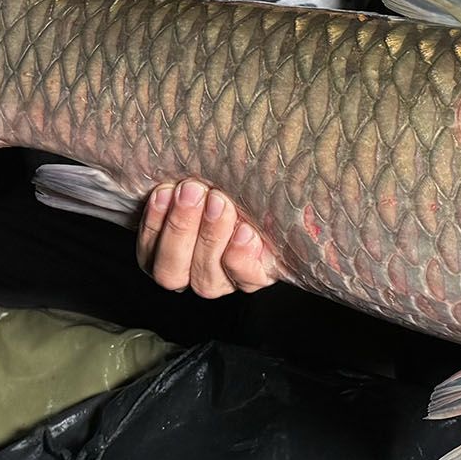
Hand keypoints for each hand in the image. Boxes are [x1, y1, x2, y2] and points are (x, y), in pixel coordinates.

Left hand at [137, 179, 276, 297]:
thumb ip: (281, 200)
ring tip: (190, 191)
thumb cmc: (251, 186)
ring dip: (181, 230)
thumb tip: (313, 183)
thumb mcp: (271, 193)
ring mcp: (183, 271)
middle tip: (216, 198)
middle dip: (210, 237)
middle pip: (207, 278)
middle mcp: (219, 278)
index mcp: (255, 269)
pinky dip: (154, 223)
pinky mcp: (153, 257)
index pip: (249, 279)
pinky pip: (147, 252)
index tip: (247, 229)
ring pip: (173, 273)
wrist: (208, 180)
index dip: (244, 260)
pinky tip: (164, 193)